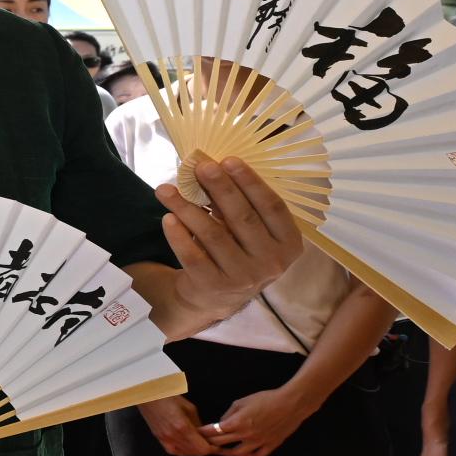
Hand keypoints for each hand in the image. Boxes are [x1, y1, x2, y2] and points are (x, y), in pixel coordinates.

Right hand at [139, 393, 215, 455]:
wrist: (148, 396)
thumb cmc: (170, 397)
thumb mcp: (190, 408)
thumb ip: (198, 424)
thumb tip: (205, 434)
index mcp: (183, 427)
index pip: (202, 448)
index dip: (212, 448)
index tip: (217, 444)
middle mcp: (174, 437)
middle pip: (196, 453)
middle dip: (205, 449)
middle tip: (210, 443)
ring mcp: (165, 440)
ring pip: (186, 454)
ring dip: (195, 450)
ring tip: (200, 442)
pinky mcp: (160, 440)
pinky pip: (176, 452)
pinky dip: (184, 450)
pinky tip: (187, 444)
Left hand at [154, 157, 304, 317]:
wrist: (215, 296)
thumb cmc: (237, 249)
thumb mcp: (250, 231)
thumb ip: (240, 205)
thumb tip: (211, 167)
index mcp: (288, 242)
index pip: (273, 207)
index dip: (251, 182)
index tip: (229, 160)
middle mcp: (271, 262)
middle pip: (242, 217)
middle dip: (220, 188)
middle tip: (200, 166)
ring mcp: (243, 278)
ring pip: (213, 234)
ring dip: (188, 208)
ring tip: (166, 189)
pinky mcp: (214, 286)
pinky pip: (192, 256)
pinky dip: (178, 235)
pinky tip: (168, 218)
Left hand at [204, 384, 308, 455]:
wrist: (290, 404)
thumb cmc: (265, 399)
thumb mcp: (242, 402)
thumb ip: (229, 414)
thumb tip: (221, 423)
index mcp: (236, 423)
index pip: (214, 431)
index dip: (203, 433)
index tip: (196, 433)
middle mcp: (245, 436)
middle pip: (221, 443)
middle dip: (209, 443)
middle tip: (202, 443)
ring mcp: (258, 443)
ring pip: (237, 453)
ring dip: (226, 453)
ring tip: (219, 452)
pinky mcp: (270, 446)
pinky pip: (257, 455)